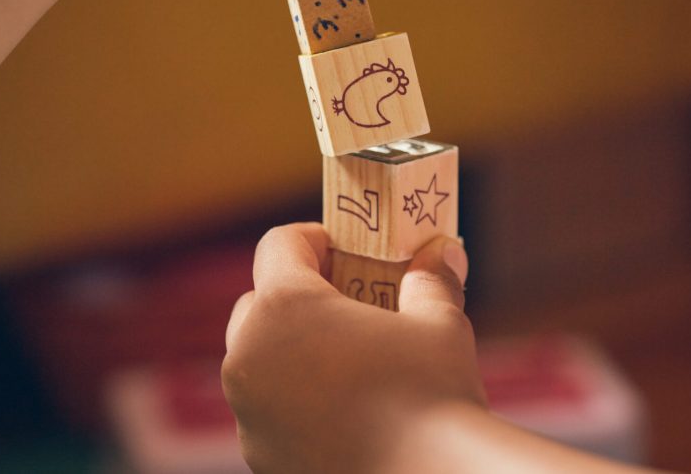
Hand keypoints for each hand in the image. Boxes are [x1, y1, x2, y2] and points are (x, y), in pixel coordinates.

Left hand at [221, 222, 484, 473]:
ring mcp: (248, 410)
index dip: (313, 238)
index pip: (279, 245)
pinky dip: (291, 396)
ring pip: (256, 357)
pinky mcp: (258, 454)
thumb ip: (431, 281)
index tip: (344, 248)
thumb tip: (442, 253)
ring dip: (289, 347)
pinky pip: (265, 407)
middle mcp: (249, 355)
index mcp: (284, 307)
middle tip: (346, 302)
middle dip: (297, 295)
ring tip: (344, 356)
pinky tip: (341, 407)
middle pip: (257, 302)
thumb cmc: (433, 394)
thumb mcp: (439, 324)